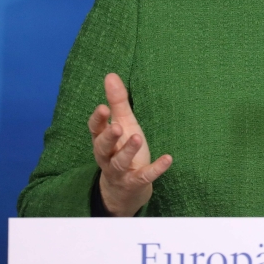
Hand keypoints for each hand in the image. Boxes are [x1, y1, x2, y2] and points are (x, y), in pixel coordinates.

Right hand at [87, 73, 170, 215]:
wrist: (124, 188)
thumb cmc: (122, 148)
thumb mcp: (123, 123)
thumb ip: (117, 102)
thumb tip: (110, 75)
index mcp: (102, 140)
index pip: (95, 129)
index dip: (98, 120)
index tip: (103, 108)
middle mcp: (107, 156)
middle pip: (103, 147)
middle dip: (109, 136)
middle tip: (117, 126)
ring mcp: (120, 171)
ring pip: (119, 162)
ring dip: (127, 151)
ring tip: (137, 137)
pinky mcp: (135, 182)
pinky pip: (144, 176)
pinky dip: (156, 169)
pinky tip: (168, 159)